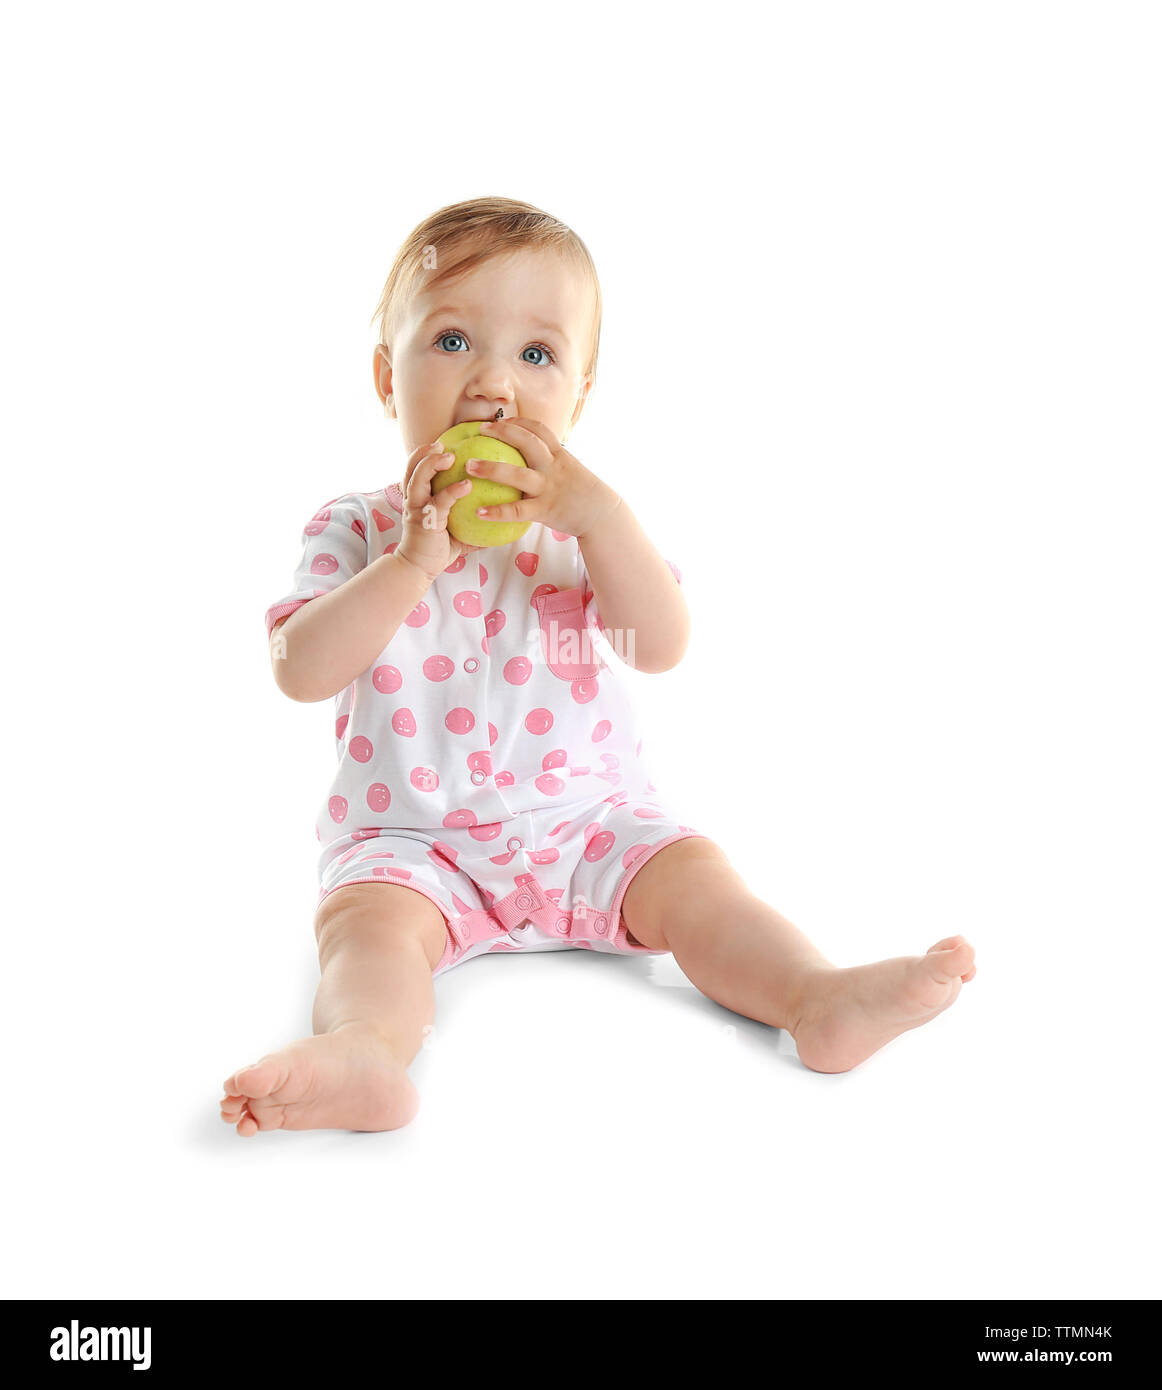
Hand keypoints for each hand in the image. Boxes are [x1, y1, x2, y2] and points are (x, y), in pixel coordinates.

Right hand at [394, 440, 482, 579]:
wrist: (418, 569)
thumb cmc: (437, 549)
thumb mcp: (456, 528)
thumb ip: (470, 517)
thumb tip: (497, 512)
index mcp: (418, 498)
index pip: (417, 470)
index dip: (426, 454)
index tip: (443, 442)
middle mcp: (413, 500)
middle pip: (412, 467)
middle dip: (424, 452)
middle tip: (442, 442)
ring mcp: (416, 510)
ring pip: (418, 479)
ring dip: (431, 464)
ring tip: (449, 455)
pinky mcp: (424, 522)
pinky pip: (439, 503)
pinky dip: (452, 491)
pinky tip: (467, 485)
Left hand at [465, 417, 621, 539]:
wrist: (602, 515)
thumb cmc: (582, 493)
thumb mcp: (569, 469)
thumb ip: (551, 461)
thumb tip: (529, 457)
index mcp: (559, 455)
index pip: (538, 429)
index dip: (518, 422)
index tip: (499, 421)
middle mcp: (553, 467)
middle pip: (527, 442)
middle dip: (502, 433)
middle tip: (479, 432)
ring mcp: (548, 488)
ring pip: (517, 475)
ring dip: (491, 468)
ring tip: (469, 467)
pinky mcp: (545, 510)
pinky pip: (517, 511)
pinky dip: (497, 512)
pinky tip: (479, 512)